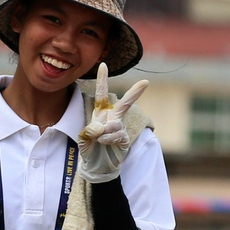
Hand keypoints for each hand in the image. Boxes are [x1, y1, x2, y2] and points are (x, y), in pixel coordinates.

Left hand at [78, 63, 148, 183]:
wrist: (96, 165)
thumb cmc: (89, 148)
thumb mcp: (83, 138)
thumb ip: (90, 130)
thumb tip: (102, 127)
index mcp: (100, 112)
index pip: (101, 93)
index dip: (102, 79)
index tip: (103, 64)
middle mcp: (112, 117)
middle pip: (125, 103)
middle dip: (135, 93)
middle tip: (146, 82)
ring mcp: (120, 127)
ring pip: (114, 124)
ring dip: (104, 132)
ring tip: (98, 140)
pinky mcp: (125, 138)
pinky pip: (117, 135)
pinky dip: (108, 139)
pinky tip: (104, 143)